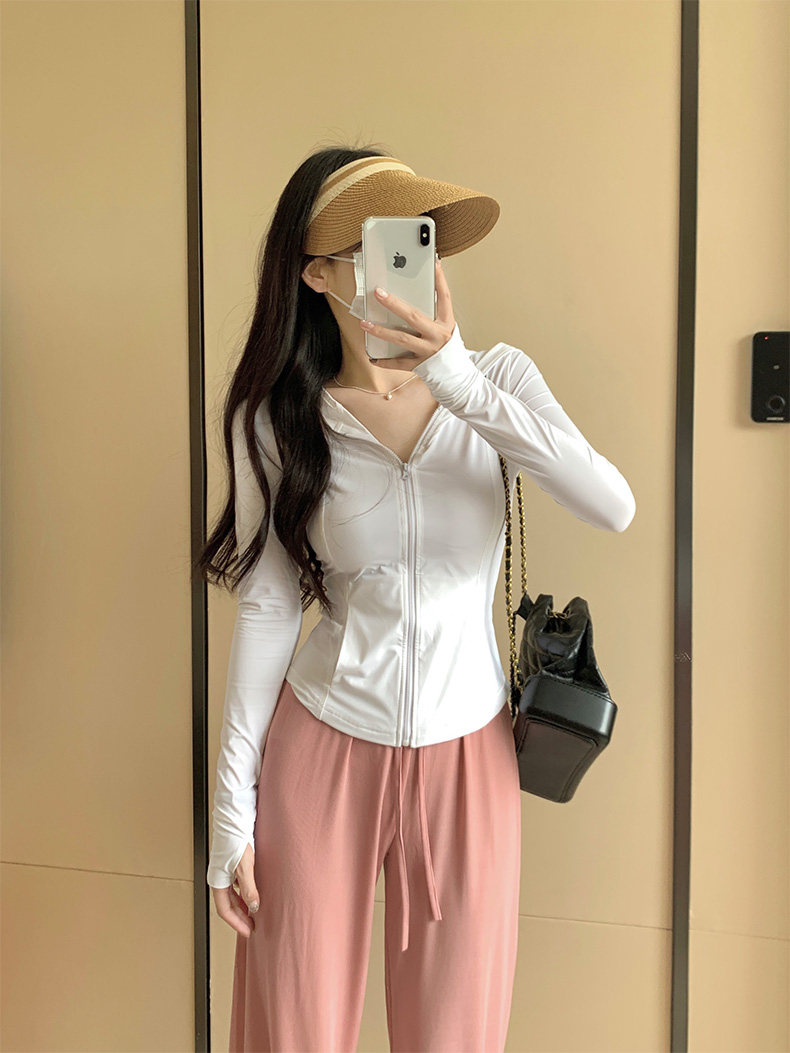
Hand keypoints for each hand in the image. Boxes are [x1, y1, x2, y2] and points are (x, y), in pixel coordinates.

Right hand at [211, 842, 258, 937]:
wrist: (234, 821)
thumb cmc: (235, 841)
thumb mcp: (245, 867)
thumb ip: (249, 889)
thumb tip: (254, 908)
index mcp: (217, 882)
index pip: (225, 910)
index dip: (236, 923)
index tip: (248, 932)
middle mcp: (219, 879)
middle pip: (228, 905)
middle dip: (240, 918)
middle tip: (253, 927)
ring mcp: (225, 873)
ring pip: (232, 896)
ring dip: (242, 907)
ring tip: (254, 915)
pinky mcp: (232, 866)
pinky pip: (237, 886)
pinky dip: (244, 895)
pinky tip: (253, 896)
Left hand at [360, 256, 455, 370]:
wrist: (456, 373)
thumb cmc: (447, 345)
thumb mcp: (445, 325)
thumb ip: (433, 310)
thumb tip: (415, 289)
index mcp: (446, 322)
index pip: (444, 296)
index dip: (439, 279)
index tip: (433, 261)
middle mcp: (437, 335)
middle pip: (413, 316)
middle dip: (394, 303)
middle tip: (378, 292)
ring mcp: (428, 350)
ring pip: (402, 338)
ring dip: (381, 331)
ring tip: (365, 323)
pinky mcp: (420, 364)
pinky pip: (399, 362)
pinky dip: (385, 361)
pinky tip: (372, 357)